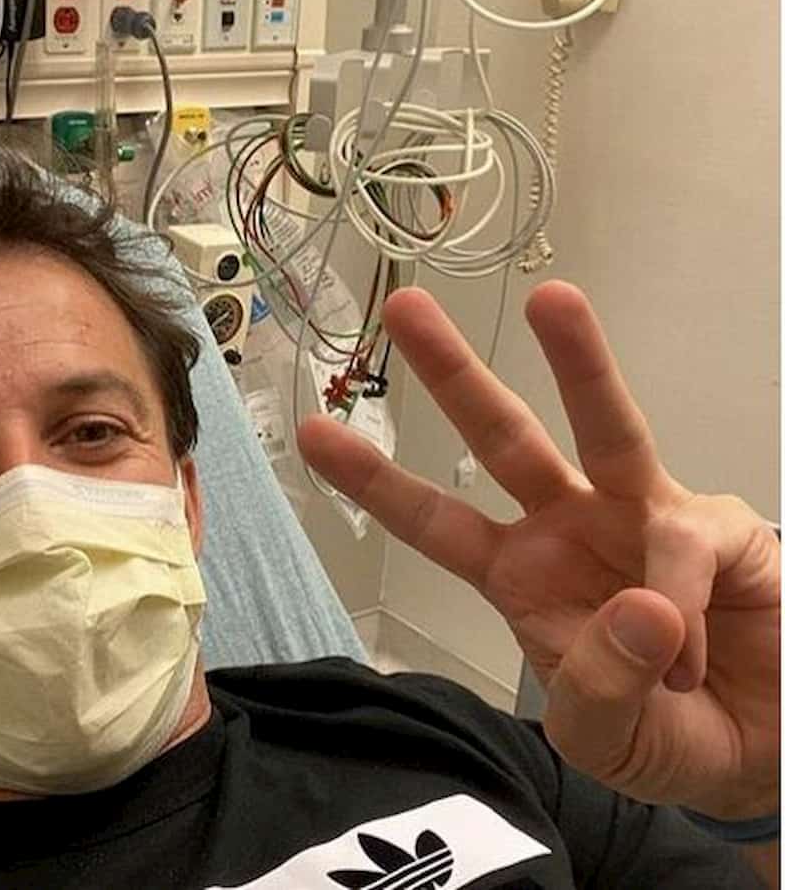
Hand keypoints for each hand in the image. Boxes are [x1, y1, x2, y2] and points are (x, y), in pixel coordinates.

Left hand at [298, 281, 779, 821]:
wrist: (756, 753)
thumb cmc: (661, 735)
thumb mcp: (602, 735)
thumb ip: (600, 685)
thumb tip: (644, 607)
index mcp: (520, 572)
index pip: (435, 520)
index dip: (376, 479)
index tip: (314, 432)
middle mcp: (572, 528)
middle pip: (503, 438)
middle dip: (454, 374)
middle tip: (406, 310)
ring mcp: (643, 518)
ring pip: (605, 429)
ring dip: (579, 362)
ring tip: (551, 301)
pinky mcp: (717, 528)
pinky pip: (686, 545)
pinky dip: (683, 604)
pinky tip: (691, 659)